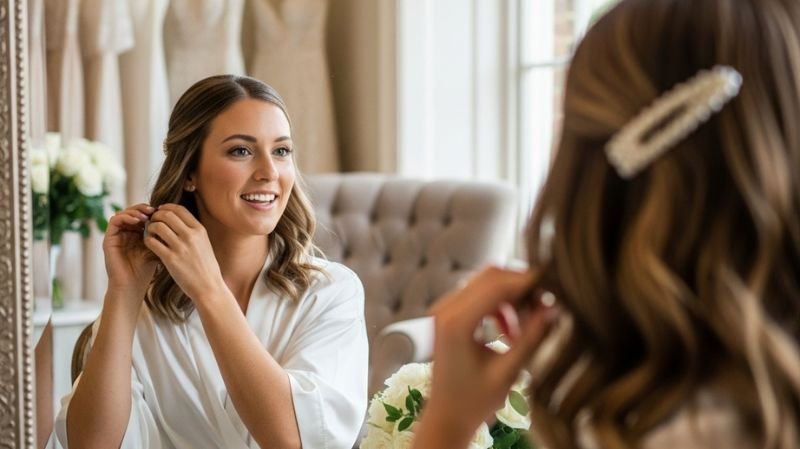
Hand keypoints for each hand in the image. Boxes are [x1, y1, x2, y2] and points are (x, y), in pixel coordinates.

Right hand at [103, 203, 157, 294]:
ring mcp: (116, 235)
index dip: (152, 210)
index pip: (143, 214)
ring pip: (123, 213)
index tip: (163, 211)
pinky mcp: (108, 238)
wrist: (132, 286)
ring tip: (147, 214)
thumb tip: (177, 219)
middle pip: (132, 211)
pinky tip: (137, 220)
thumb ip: (162, 235)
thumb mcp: (158, 248)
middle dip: (144, 208)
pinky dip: (125, 217)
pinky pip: (114, 221)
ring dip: (135, 211)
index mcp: (137, 233)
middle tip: (154, 209)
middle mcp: (125, 232)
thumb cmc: (147, 270)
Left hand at [142, 203, 224, 302]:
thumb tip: (177, 219)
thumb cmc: (206, 267)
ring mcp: (180, 247)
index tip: (160, 211)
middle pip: (166, 214)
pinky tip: (149, 243)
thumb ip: (192, 231)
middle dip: (156, 216)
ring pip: (157, 226)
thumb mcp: (204, 243)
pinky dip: (147, 239)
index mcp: (200, 230)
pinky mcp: (170, 259)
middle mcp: (191, 236)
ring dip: (150, 227)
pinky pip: (152, 242)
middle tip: (152, 221)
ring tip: (150, 232)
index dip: (166, 207)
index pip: (179, 209)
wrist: (209, 287)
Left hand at [421, 267, 555, 439]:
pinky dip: (498, 305)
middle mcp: (445, 309)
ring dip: (510, 297)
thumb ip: (531, 337)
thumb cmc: (474, 401)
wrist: (445, 416)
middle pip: (490, 276)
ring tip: (526, 326)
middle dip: (520, 286)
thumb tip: (553, 307)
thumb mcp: (508, 371)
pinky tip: (510, 331)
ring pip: (484, 283)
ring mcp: (443, 310)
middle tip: (544, 305)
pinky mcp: (447, 315)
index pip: (498, 285)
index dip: (528, 282)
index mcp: (457, 322)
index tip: (553, 288)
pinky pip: (476, 295)